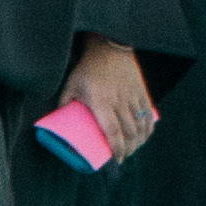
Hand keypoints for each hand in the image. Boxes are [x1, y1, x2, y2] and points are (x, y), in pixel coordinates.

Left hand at [59, 34, 158, 160]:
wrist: (109, 46)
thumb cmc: (88, 67)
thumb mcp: (71, 85)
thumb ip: (64, 103)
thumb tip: (56, 121)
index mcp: (101, 103)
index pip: (112, 131)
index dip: (116, 148)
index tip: (116, 159)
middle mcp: (119, 101)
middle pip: (129, 132)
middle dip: (127, 149)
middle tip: (122, 157)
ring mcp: (132, 96)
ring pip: (140, 124)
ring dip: (139, 140)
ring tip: (133, 149)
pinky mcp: (141, 91)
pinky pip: (148, 112)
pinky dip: (148, 126)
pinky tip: (145, 135)